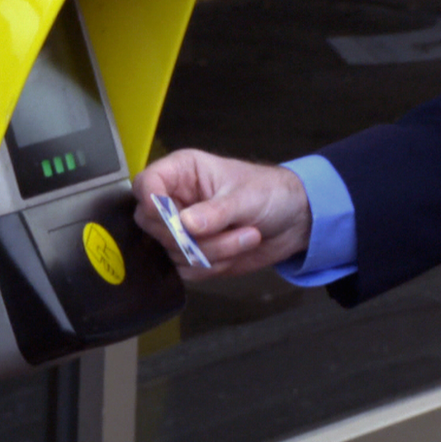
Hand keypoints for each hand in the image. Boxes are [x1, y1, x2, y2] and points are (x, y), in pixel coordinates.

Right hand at [133, 149, 312, 279]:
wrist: (293, 221)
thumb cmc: (269, 192)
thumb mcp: (246, 197)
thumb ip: (215, 211)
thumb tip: (185, 225)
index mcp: (181, 172)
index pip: (146, 184)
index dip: (152, 201)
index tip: (175, 218)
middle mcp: (174, 199)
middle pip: (150, 222)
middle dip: (188, 235)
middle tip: (225, 229)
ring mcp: (180, 228)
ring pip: (173, 250)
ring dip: (212, 251)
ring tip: (248, 236)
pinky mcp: (191, 253)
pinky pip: (186, 268)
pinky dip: (213, 266)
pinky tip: (236, 251)